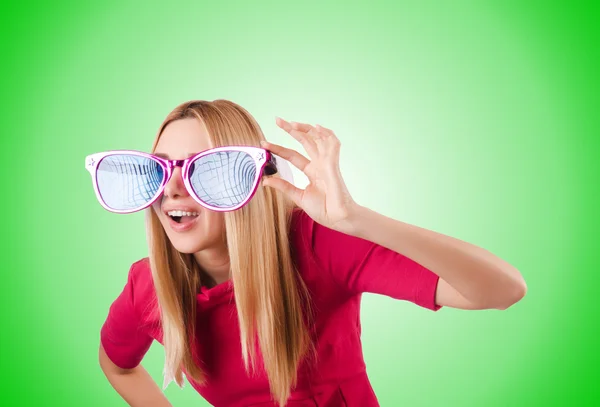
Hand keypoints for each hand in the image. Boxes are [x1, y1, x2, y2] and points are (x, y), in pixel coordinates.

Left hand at [261, 117, 359, 234]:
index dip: (278, 148)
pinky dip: (327, 134)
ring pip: (317, 139)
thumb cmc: (323, 210)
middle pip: (304, 141)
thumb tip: (265, 180)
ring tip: (291, 123)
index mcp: (312, 171)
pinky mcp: (333, 165)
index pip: (292, 155)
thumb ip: (283, 186)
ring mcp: (327, 163)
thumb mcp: (297, 196)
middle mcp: (319, 164)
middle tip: (277, 120)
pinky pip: (332, 145)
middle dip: (291, 130)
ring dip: (305, 129)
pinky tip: (317, 127)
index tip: (264, 143)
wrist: (338, 219)